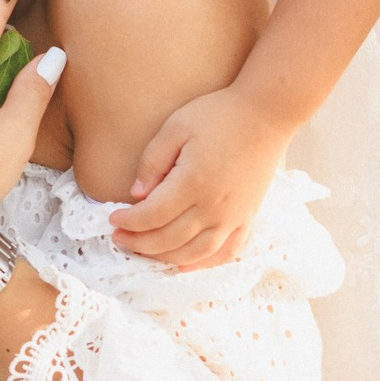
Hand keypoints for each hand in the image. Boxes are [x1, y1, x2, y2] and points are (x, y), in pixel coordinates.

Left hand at [109, 84, 286, 270]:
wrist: (266, 115)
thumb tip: (137, 195)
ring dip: (165, 258)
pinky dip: (204, 264)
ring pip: (194, 253)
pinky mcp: (248, 218)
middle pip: (169, 239)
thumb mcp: (176, 127)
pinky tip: (184, 265)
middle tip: (119, 239)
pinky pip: (226, 252)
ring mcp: (234, 216)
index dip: (129, 221)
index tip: (113, 218)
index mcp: (192, 182)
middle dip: (139, 243)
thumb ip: (152, 162)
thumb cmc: (218, 116)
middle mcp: (214, 206)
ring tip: (145, 251)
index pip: (152, 215)